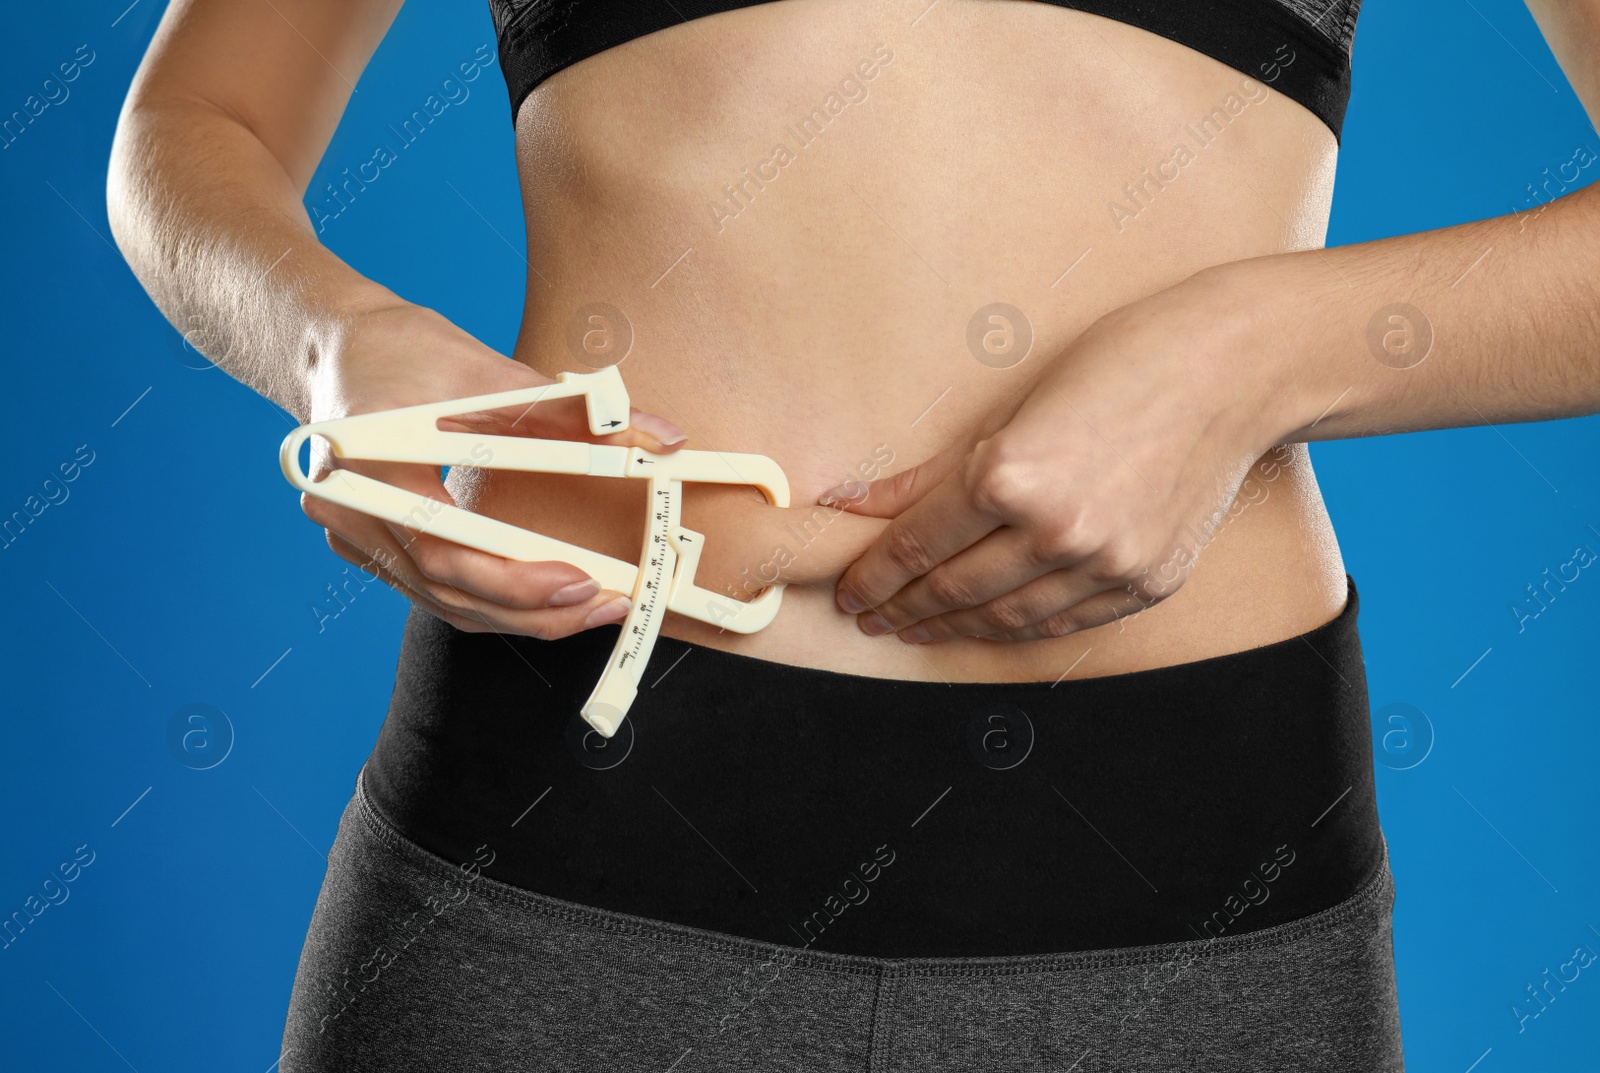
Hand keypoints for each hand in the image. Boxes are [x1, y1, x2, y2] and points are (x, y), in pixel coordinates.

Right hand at [299, 300, 689, 638]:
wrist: (332, 349)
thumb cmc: (400, 348)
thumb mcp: (488, 370)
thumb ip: (576, 409)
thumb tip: (659, 436)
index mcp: (366, 464)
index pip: (444, 547)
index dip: (515, 579)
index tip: (581, 581)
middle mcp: (346, 512)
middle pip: (448, 589)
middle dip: (535, 608)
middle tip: (606, 603)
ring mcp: (352, 537)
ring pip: (445, 602)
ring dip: (520, 614)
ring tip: (590, 605)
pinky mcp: (368, 548)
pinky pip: (436, 592)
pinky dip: (491, 600)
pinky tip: (543, 597)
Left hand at [826, 268, 1291, 642]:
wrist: (1233, 369)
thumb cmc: (1116, 362)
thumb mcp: (1009, 405)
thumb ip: (928, 474)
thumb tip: (851, 503)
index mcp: (1011, 476)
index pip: (917, 545)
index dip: (873, 575)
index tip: (849, 591)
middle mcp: (1057, 531)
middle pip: (954, 588)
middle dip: (902, 607)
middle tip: (870, 617)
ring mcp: (1107, 563)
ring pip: (1007, 617)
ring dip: (952, 627)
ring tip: (917, 627)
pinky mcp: (1146, 581)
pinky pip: (1066, 622)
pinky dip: (1019, 628)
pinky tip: (988, 626)